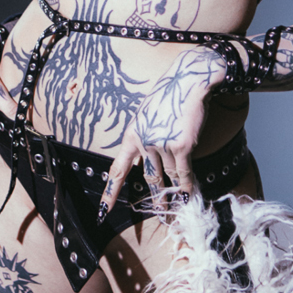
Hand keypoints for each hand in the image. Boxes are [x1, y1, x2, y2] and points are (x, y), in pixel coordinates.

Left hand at [100, 46, 229, 216]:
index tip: (104, 211)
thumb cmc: (170, 97)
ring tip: (181, 199)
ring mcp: (161, 145)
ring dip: (177, 186)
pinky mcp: (180, 147)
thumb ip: (147, 139)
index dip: (111, 192)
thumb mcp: (148, 116)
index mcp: (131, 135)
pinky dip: (187, 186)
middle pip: (150, 178)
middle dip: (157, 197)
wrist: (188, 81)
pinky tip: (188, 193)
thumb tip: (154, 165)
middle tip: (161, 210)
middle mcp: (143, 142)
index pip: (118, 170)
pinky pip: (184, 173)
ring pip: (171, 174)